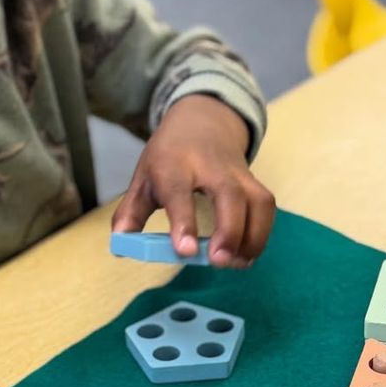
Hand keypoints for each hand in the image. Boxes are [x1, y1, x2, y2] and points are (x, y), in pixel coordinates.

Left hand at [112, 94, 275, 267]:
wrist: (202, 122)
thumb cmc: (168, 157)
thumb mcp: (142, 179)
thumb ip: (130, 213)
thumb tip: (120, 246)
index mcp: (174, 164)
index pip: (179, 191)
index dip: (183, 222)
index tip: (185, 251)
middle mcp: (210, 165)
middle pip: (229, 194)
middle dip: (229, 230)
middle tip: (218, 261)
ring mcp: (237, 173)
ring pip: (256, 200)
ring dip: (252, 236)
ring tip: (237, 264)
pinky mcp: (254, 182)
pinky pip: (266, 208)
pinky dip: (261, 234)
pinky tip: (246, 256)